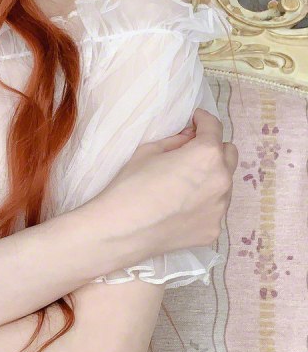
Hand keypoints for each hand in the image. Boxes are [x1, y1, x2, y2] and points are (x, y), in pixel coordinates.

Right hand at [105, 107, 238, 251]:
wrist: (120, 231)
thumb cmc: (129, 186)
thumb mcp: (148, 151)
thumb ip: (176, 140)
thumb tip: (189, 137)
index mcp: (207, 155)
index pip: (214, 127)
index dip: (203, 120)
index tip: (195, 121)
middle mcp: (222, 180)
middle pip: (229, 154)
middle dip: (213, 149)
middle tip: (191, 153)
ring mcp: (220, 209)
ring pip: (224, 184)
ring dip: (211, 178)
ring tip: (185, 186)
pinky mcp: (213, 230)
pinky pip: (215, 209)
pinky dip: (204, 204)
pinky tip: (181, 209)